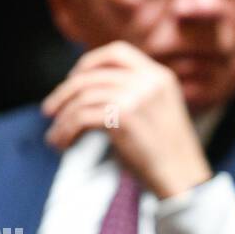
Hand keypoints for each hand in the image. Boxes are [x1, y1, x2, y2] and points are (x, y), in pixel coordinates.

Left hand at [41, 41, 213, 198]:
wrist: (184, 181)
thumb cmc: (168, 156)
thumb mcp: (157, 113)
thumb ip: (133, 95)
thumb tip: (87, 91)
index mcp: (160, 76)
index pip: (118, 52)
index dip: (90, 62)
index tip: (73, 79)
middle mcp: (149, 81)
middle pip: (92, 75)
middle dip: (64, 92)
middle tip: (50, 110)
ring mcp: (136, 96)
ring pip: (82, 97)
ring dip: (63, 118)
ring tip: (56, 136)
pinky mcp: (123, 116)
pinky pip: (81, 117)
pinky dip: (66, 130)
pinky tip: (62, 143)